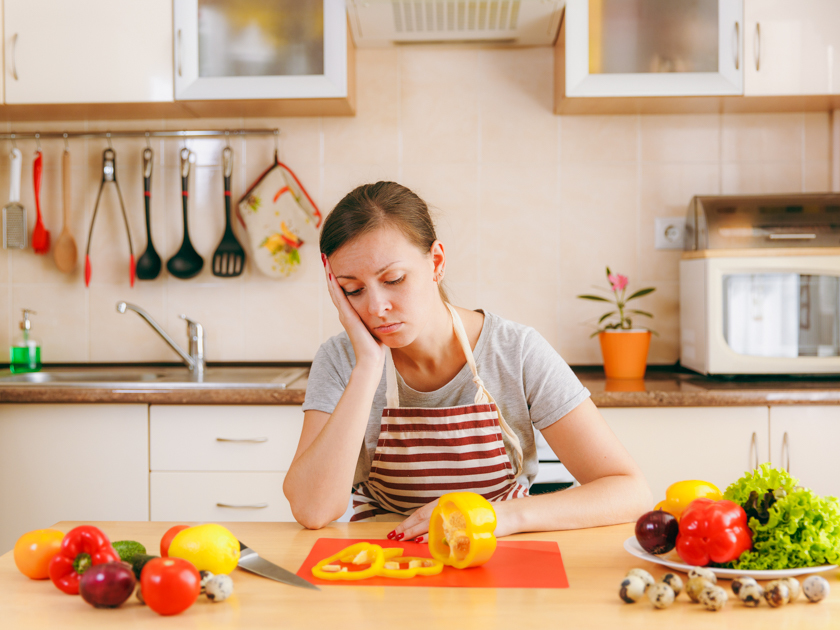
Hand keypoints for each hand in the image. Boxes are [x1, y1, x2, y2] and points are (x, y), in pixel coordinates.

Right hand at [322, 254, 385, 369]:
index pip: (343, 291)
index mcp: (352, 313)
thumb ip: (376, 315)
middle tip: (326, 255)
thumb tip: (384, 306)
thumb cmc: (376, 345)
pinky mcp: (348, 317)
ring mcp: (345, 314)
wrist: (372, 360)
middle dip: (331, 271)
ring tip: (325, 259)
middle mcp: (346, 312)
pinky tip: (331, 273)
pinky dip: (334, 285)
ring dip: (329, 274)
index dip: (339, 276)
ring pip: (335, 290)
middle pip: (335, 288)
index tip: (337, 260)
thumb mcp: (376, 325)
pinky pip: (339, 298)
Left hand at [388, 498, 519, 542]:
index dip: (409, 521)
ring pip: (431, 523)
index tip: (397, 529)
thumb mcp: (458, 512)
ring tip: (405, 539)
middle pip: (424, 517)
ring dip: (416, 532)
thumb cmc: (479, 515)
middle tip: (396, 535)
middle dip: (408, 527)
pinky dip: (432, 537)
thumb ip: (443, 517)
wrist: (503, 515)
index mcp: (446, 501)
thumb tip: (423, 531)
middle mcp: (449, 506)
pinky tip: (423, 542)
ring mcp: (456, 514)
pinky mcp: (464, 524)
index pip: (422, 511)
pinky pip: (444, 532)